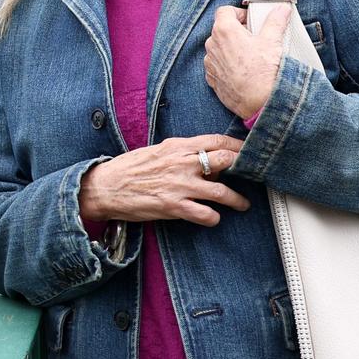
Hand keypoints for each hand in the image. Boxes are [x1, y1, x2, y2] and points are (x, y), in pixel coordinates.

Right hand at [78, 135, 249, 227]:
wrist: (105, 187)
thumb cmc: (130, 169)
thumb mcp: (158, 152)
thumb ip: (183, 154)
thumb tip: (207, 161)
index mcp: (177, 146)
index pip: (216, 140)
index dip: (238, 146)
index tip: (249, 151)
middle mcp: (181, 163)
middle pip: (225, 160)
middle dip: (244, 167)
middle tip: (253, 175)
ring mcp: (179, 185)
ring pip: (221, 191)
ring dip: (237, 200)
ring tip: (242, 204)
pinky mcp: (173, 206)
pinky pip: (205, 214)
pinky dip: (213, 218)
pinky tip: (213, 218)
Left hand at [203, 5, 289, 119]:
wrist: (259, 101)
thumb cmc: (263, 71)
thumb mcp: (272, 41)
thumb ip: (276, 21)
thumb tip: (281, 10)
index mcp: (224, 30)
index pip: (225, 11)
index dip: (238, 13)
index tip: (250, 20)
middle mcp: (212, 45)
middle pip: (222, 30)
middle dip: (237, 32)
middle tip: (254, 39)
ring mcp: (210, 63)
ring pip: (219, 49)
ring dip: (231, 49)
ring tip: (250, 57)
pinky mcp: (212, 79)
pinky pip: (218, 66)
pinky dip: (228, 65)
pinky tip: (243, 71)